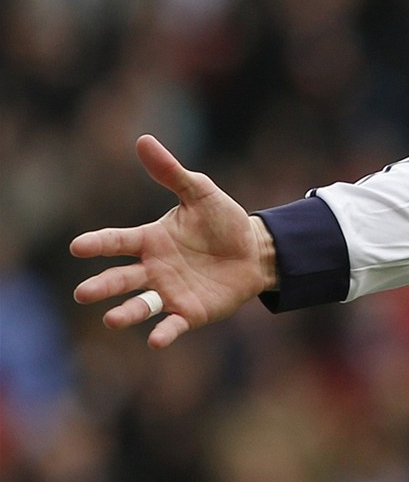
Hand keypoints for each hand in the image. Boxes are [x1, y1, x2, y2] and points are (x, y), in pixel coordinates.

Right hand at [71, 136, 277, 348]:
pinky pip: (172, 324)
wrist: (257, 251)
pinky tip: (155, 342)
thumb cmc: (224, 222)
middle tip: (83, 293)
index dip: (98, 244)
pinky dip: (163, 333)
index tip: (77, 247)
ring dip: (125, 313)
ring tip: (111, 319)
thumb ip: (172, 172)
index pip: (117, 241)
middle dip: (102, 286)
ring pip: (140, 305)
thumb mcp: (201, 193)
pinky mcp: (189, 312)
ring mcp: (169, 292)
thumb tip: (143, 140)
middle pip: (120, 278)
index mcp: (150, 240)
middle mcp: (153, 268)